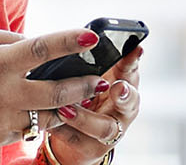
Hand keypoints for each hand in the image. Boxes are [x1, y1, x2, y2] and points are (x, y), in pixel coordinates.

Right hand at [0, 26, 105, 150]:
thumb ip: (7, 39)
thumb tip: (36, 44)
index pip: (42, 49)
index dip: (69, 41)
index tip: (91, 37)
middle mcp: (4, 93)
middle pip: (58, 92)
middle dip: (85, 86)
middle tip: (100, 80)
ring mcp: (3, 118)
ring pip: (49, 115)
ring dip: (69, 107)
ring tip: (82, 97)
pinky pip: (29, 127)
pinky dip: (41, 118)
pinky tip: (46, 110)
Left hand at [42, 45, 144, 164]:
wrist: (76, 137)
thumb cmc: (83, 96)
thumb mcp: (90, 75)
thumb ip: (92, 61)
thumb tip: (82, 37)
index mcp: (123, 84)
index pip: (132, 70)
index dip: (133, 61)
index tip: (135, 50)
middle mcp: (122, 109)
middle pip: (130, 102)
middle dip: (125, 95)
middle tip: (117, 87)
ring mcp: (110, 131)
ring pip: (105, 127)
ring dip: (85, 117)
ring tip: (66, 108)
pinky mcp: (93, 148)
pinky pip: (78, 140)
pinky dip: (63, 130)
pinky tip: (50, 122)